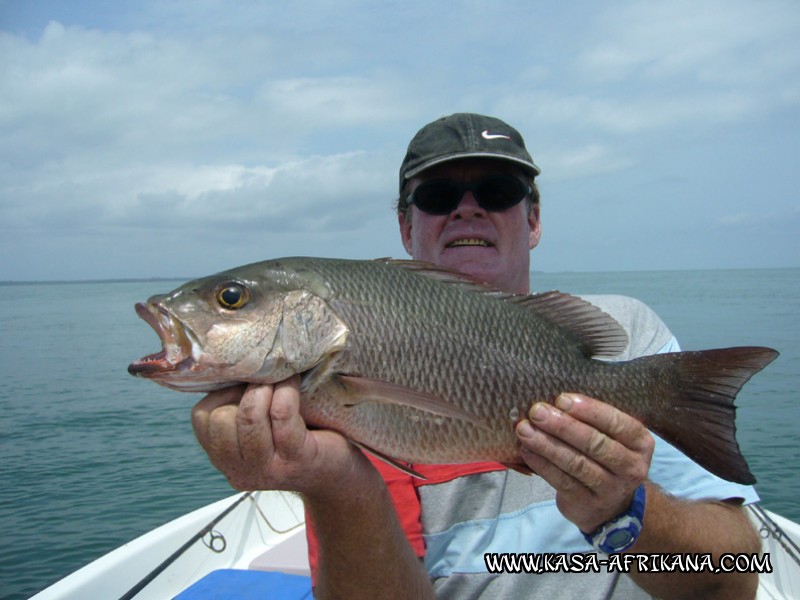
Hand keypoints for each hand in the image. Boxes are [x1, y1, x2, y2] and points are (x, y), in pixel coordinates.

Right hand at [191, 376, 367, 498]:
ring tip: (279, 379)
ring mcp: (268, 469)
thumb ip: (239, 405)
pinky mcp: (297, 458)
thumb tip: (234, 361)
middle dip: (243, 390)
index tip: (244, 384)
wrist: (336, 472)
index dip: (221, 393)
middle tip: (265, 380)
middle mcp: (240, 471)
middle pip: (221, 419)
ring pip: (249, 416)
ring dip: (264, 388)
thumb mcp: (259, 427)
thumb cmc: (297, 438)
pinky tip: (295, 381)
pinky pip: (282, 414)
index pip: (202, 419)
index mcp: (224, 460)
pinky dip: (286, 390)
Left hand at [515, 392, 653, 532]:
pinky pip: (562, 481)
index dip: (588, 410)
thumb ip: (594, 419)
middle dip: (562, 426)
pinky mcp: (588, 504)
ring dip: (547, 445)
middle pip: (594, 444)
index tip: (561, 399)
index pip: (616, 423)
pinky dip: (542, 464)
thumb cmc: (606, 456)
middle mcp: (631, 467)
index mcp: (640, 443)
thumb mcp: (613, 438)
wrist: (611, 505)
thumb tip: (555, 397)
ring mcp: (610, 489)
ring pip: (576, 464)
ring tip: (524, 430)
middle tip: (536, 411)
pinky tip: (526, 450)